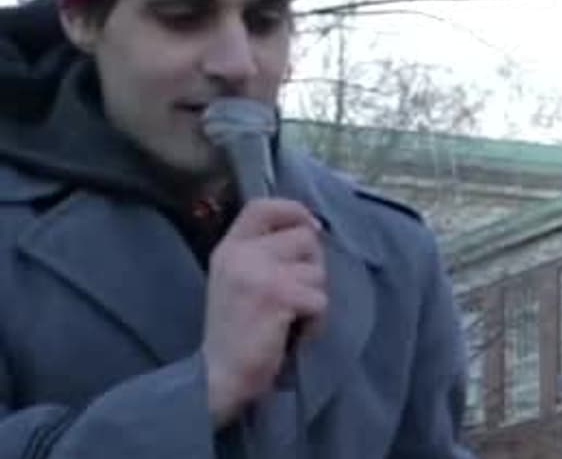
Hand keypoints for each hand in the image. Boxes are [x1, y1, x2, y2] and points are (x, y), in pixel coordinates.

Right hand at [201, 198, 327, 427]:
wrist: (219, 376)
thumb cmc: (238, 331)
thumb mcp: (240, 281)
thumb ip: (266, 253)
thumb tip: (313, 229)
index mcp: (229, 248)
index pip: (262, 206)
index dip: (294, 210)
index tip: (311, 227)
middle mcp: (241, 254)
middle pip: (305, 237)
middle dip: (312, 267)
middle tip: (295, 296)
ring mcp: (259, 273)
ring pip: (318, 272)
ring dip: (314, 298)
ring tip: (289, 319)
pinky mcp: (279, 296)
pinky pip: (320, 300)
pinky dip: (315, 322)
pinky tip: (293, 334)